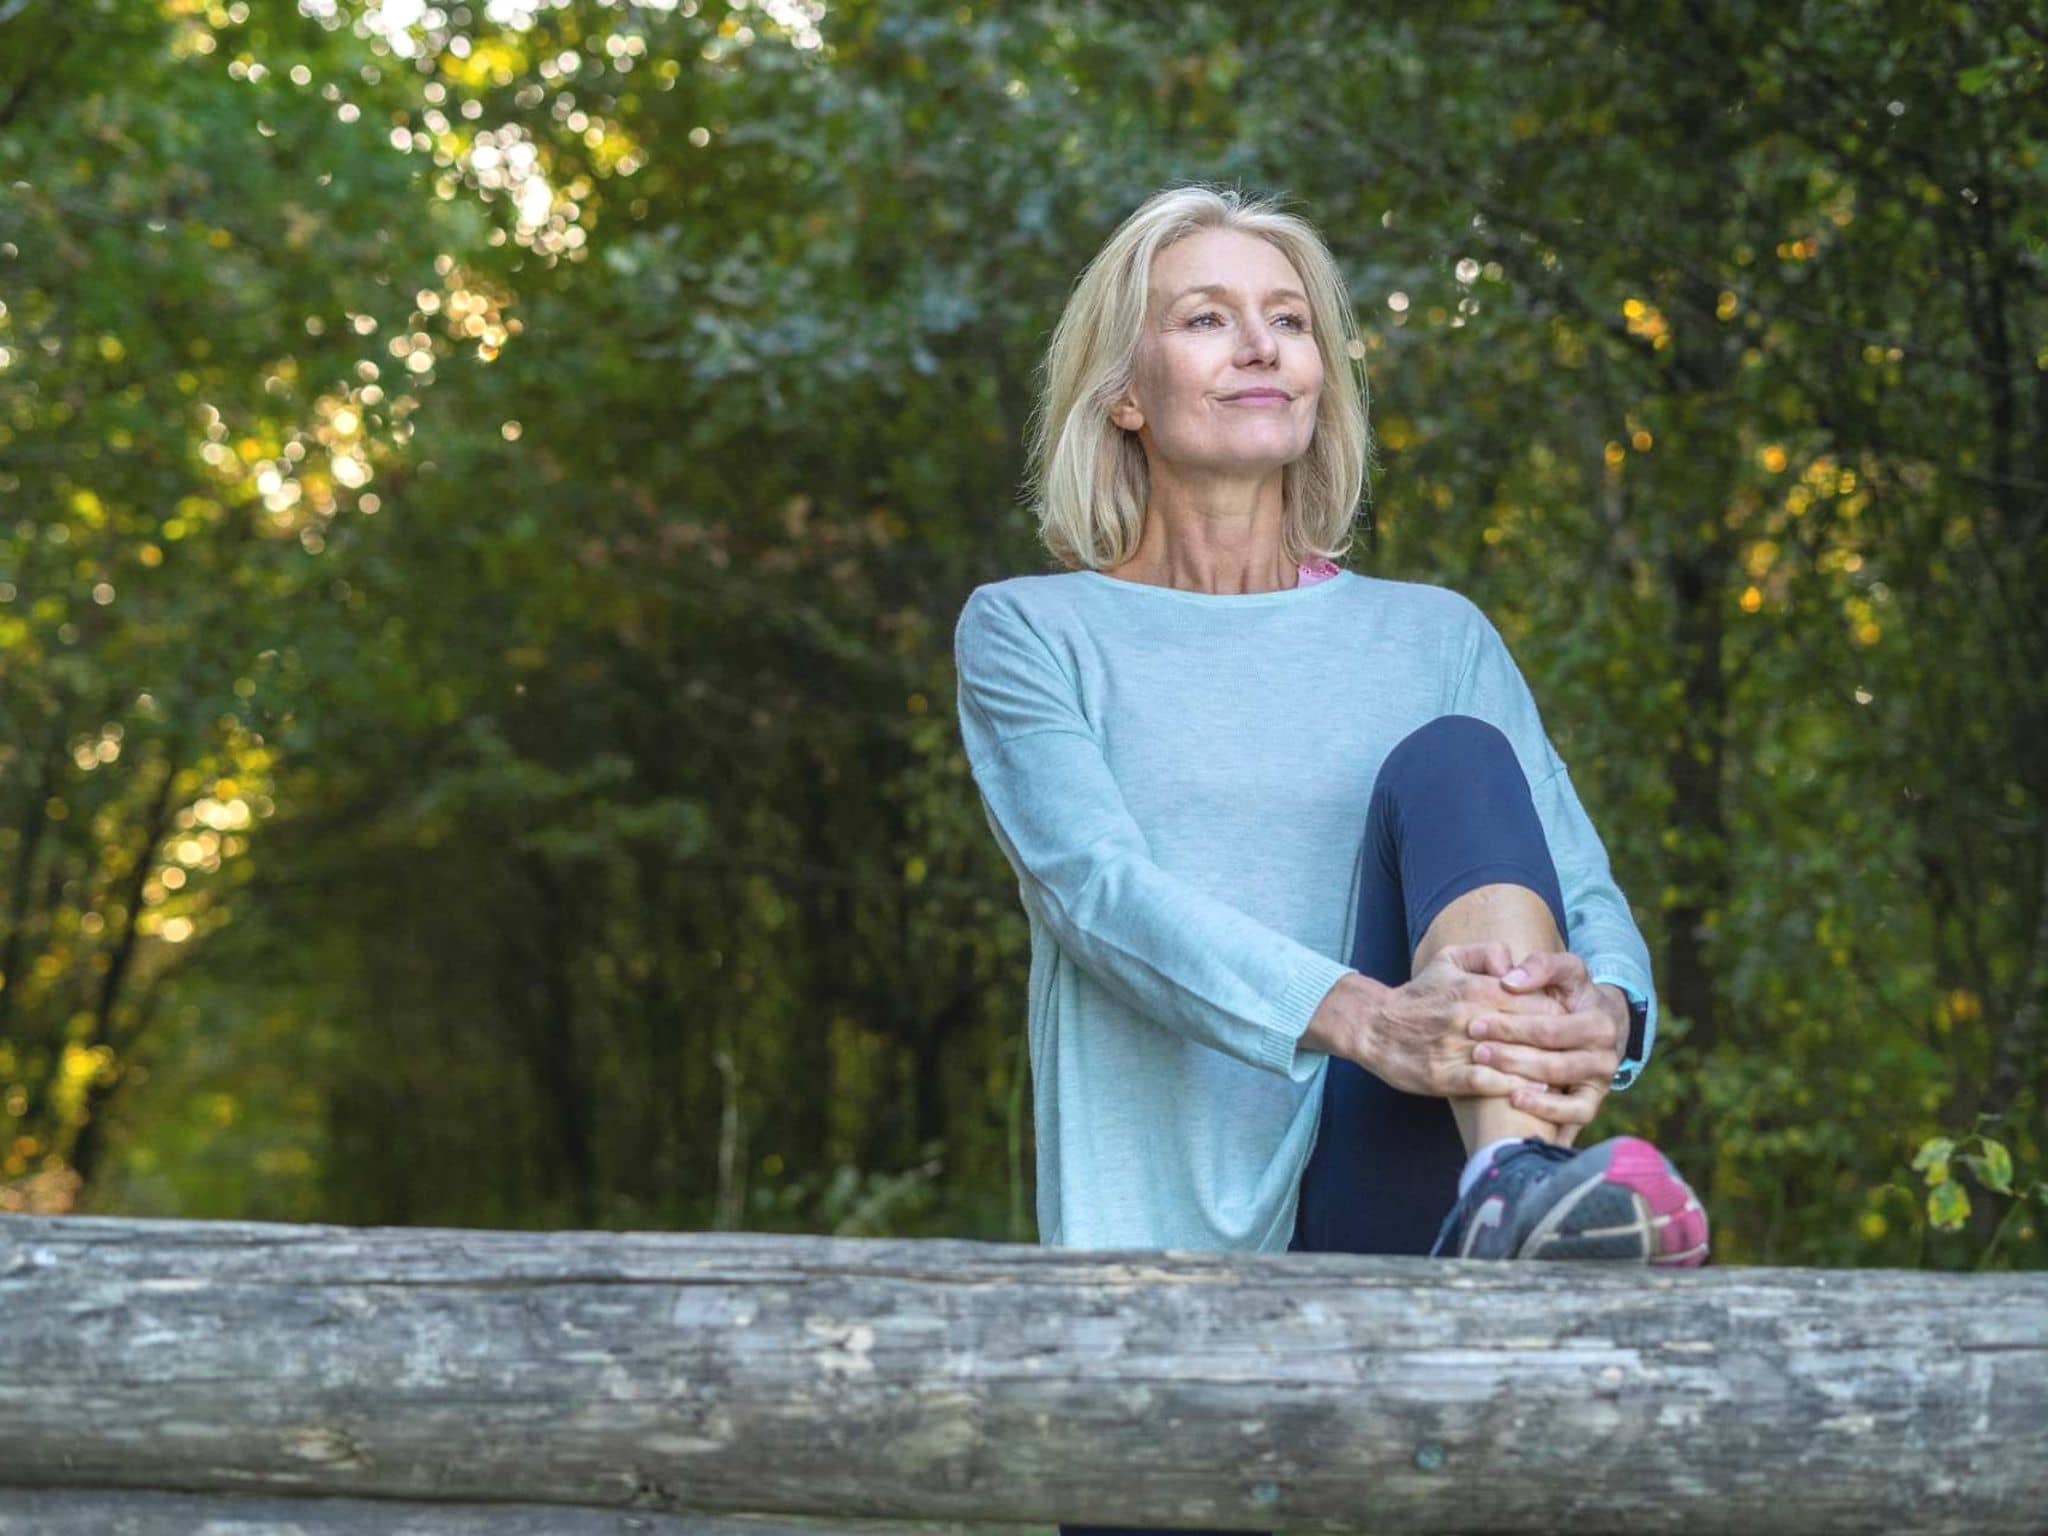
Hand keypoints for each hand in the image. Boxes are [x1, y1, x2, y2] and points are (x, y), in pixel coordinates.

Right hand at [1358, 941, 1574, 1100]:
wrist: (1374, 1026)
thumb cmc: (1418, 995)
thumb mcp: (1448, 959)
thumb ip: (1486, 952)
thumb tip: (1514, 965)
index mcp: (1475, 989)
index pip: (1535, 1002)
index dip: (1559, 1016)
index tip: (1572, 1027)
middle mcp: (1469, 1018)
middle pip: (1530, 1032)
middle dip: (1557, 1043)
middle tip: (1576, 1054)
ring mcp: (1456, 1048)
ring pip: (1512, 1060)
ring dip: (1540, 1069)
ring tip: (1562, 1076)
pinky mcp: (1444, 1076)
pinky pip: (1486, 1083)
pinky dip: (1511, 1088)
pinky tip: (1531, 1093)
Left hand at [1479, 949, 1628, 1128]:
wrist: (1601, 1022)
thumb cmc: (1573, 995)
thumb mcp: (1564, 971)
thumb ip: (1540, 966)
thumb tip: (1509, 979)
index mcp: (1599, 1022)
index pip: (1549, 1028)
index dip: (1511, 1027)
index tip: (1476, 1024)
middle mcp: (1605, 1055)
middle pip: (1553, 1061)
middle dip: (1510, 1057)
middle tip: (1477, 1052)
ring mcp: (1600, 1082)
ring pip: (1561, 1087)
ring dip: (1522, 1083)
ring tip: (1489, 1077)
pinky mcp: (1593, 1103)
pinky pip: (1575, 1115)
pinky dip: (1546, 1112)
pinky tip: (1515, 1103)